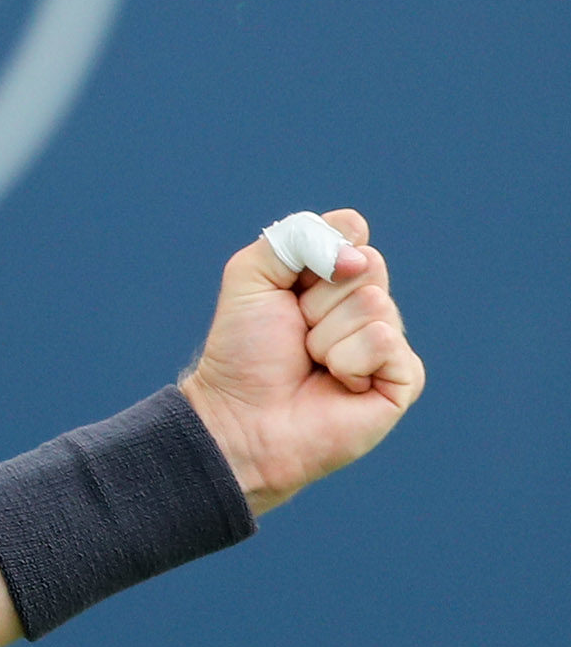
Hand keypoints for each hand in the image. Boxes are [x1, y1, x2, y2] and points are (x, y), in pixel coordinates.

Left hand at [178, 208, 425, 513]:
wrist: (242, 415)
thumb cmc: (244, 349)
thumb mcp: (251, 276)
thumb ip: (292, 239)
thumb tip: (356, 247)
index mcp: (333, 275)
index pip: (349, 232)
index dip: (316, 254)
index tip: (287, 287)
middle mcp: (365, 303)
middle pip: (368, 264)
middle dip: (317, 298)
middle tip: (297, 329)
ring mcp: (387, 341)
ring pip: (374, 304)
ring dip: (326, 336)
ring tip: (312, 362)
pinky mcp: (404, 378)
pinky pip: (384, 343)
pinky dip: (348, 362)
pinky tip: (339, 384)